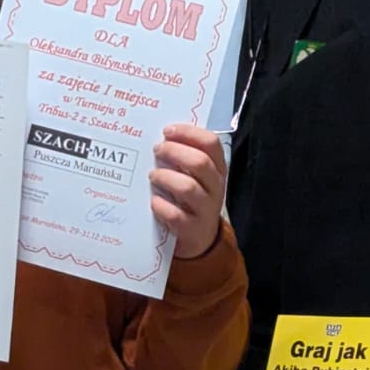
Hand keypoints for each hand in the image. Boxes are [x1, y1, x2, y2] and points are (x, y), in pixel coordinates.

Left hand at [150, 123, 226, 258]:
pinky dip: (162, 206)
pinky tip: (153, 201)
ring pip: (188, 187)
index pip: (211, 143)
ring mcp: (206, 209)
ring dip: (166, 177)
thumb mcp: (194, 176)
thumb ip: (183, 157)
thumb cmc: (190, 199)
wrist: (199, 239)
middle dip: (174, 152)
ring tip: (152, 175)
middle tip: (157, 150)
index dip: (189, 133)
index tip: (167, 130)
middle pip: (200, 162)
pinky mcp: (192, 230)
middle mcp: (215, 187)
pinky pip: (176, 215)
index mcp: (217, 169)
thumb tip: (160, 137)